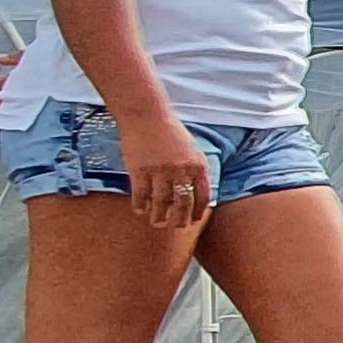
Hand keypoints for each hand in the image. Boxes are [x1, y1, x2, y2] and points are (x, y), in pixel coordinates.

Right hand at [117, 112, 210, 230]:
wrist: (147, 115)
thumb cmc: (169, 131)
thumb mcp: (191, 149)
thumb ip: (194, 169)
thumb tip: (194, 192)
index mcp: (198, 165)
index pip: (203, 195)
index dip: (198, 211)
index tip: (194, 219)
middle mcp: (181, 170)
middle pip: (183, 203)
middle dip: (180, 219)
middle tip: (176, 227)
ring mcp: (160, 171)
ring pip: (161, 203)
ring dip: (159, 216)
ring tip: (157, 222)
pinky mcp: (140, 170)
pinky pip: (141, 195)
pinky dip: (140, 205)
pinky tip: (140, 210)